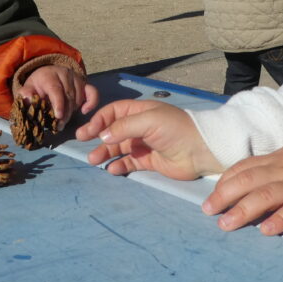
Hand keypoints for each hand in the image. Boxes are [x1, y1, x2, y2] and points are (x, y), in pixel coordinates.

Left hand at [20, 65, 98, 128]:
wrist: (48, 74)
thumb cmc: (38, 85)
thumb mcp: (28, 88)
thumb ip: (25, 94)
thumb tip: (28, 99)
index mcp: (49, 75)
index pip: (56, 89)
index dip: (58, 103)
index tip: (58, 116)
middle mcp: (64, 74)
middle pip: (68, 96)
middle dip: (65, 113)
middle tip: (59, 126)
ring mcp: (76, 78)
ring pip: (78, 97)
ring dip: (72, 111)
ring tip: (64, 119)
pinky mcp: (85, 83)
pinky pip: (92, 92)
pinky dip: (91, 102)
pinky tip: (84, 111)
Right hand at [75, 99, 222, 179]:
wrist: (199, 150)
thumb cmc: (175, 129)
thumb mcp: (149, 121)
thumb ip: (124, 127)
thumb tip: (102, 135)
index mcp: (140, 111)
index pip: (113, 112)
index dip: (99, 120)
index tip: (88, 132)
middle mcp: (140, 127)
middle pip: (113, 131)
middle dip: (98, 137)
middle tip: (83, 145)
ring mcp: (144, 144)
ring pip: (119, 148)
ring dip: (106, 153)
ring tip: (94, 161)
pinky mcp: (149, 161)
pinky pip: (130, 163)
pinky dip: (120, 166)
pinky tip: (112, 170)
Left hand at [202, 136, 282, 235]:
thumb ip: (277, 165)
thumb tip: (257, 176)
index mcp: (278, 159)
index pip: (245, 167)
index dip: (226, 181)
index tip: (212, 194)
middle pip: (248, 180)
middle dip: (224, 195)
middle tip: (207, 211)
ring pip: (265, 195)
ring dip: (242, 210)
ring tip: (226, 224)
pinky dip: (279, 220)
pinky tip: (266, 231)